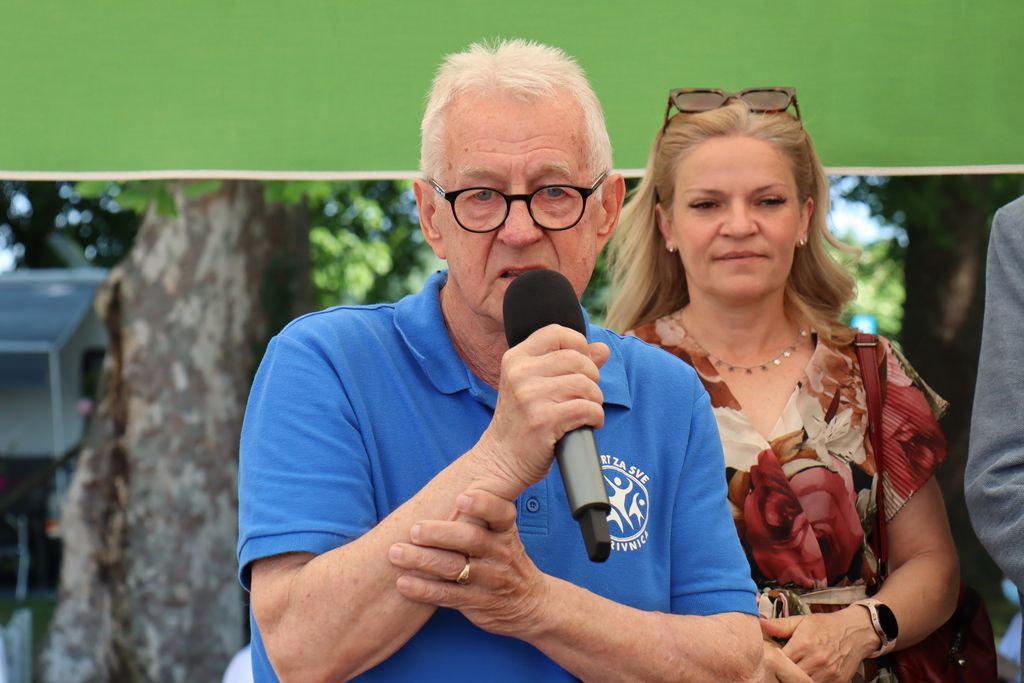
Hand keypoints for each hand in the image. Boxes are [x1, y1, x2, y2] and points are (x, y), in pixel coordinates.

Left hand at [388, 489, 549, 638]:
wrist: (529, 604)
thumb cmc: (504, 559)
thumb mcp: (504, 535)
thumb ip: (482, 515)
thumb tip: (445, 484)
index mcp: (505, 532)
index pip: (500, 514)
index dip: (483, 505)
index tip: (462, 497)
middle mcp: (500, 554)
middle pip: (471, 540)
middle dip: (440, 533)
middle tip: (414, 529)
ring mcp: (490, 580)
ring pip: (455, 568)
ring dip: (423, 560)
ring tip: (396, 553)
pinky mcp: (477, 603)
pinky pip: (447, 595)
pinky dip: (424, 590)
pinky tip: (403, 583)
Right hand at [475, 324, 608, 496]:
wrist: (501, 461)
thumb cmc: (521, 422)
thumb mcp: (536, 386)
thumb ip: (568, 364)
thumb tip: (602, 348)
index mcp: (516, 359)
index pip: (557, 332)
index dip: (579, 345)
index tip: (582, 365)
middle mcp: (520, 373)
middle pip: (577, 359)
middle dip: (592, 377)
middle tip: (586, 395)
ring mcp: (530, 396)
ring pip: (585, 384)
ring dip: (595, 399)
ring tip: (586, 411)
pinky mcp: (543, 420)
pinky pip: (587, 408)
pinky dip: (595, 417)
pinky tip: (588, 424)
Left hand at [760, 608, 877, 682]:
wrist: (856, 630)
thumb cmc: (825, 625)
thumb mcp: (801, 621)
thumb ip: (779, 625)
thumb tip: (758, 623)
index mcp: (803, 644)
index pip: (779, 661)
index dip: (772, 663)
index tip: (768, 661)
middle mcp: (816, 660)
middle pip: (790, 676)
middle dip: (782, 674)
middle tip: (777, 671)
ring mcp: (828, 673)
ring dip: (795, 680)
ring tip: (790, 675)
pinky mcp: (838, 682)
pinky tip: (804, 678)